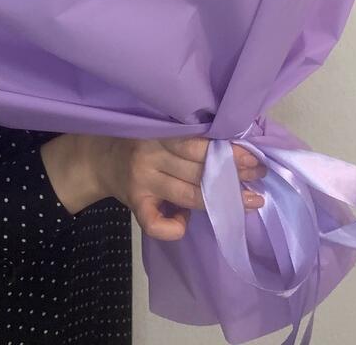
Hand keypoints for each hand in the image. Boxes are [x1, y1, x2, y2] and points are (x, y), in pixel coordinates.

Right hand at [40, 134, 267, 240]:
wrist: (95, 158)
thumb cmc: (137, 140)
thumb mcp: (156, 128)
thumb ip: (184, 135)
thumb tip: (234, 146)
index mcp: (156, 131)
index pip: (198, 143)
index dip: (228, 152)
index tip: (254, 157)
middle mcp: (149, 155)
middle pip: (197, 169)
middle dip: (232, 174)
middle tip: (259, 176)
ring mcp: (142, 182)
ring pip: (188, 196)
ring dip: (221, 201)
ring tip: (249, 201)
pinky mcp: (136, 205)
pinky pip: (158, 224)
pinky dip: (175, 228)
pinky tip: (185, 223)